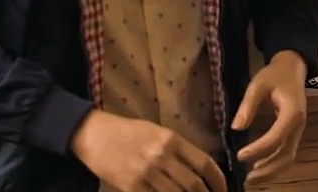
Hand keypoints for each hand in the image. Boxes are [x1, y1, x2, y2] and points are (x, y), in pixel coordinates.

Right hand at [70, 109, 226, 191]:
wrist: (94, 135)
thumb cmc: (128, 131)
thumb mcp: (157, 132)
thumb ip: (178, 150)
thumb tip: (199, 169)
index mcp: (171, 140)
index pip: (204, 163)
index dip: (218, 180)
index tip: (223, 189)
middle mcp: (162, 157)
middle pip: (194, 185)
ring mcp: (147, 174)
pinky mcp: (132, 188)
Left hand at [231, 51, 308, 184]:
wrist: (292, 69)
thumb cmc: (274, 74)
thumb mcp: (258, 84)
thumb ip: (247, 105)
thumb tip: (236, 128)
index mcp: (292, 112)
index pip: (276, 137)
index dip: (258, 149)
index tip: (239, 155)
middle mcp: (298, 125)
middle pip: (286, 155)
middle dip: (267, 170)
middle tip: (246, 179)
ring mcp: (298, 131)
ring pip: (288, 158)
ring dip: (271, 171)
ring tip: (250, 179)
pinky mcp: (294, 134)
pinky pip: (286, 154)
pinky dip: (274, 165)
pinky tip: (258, 168)